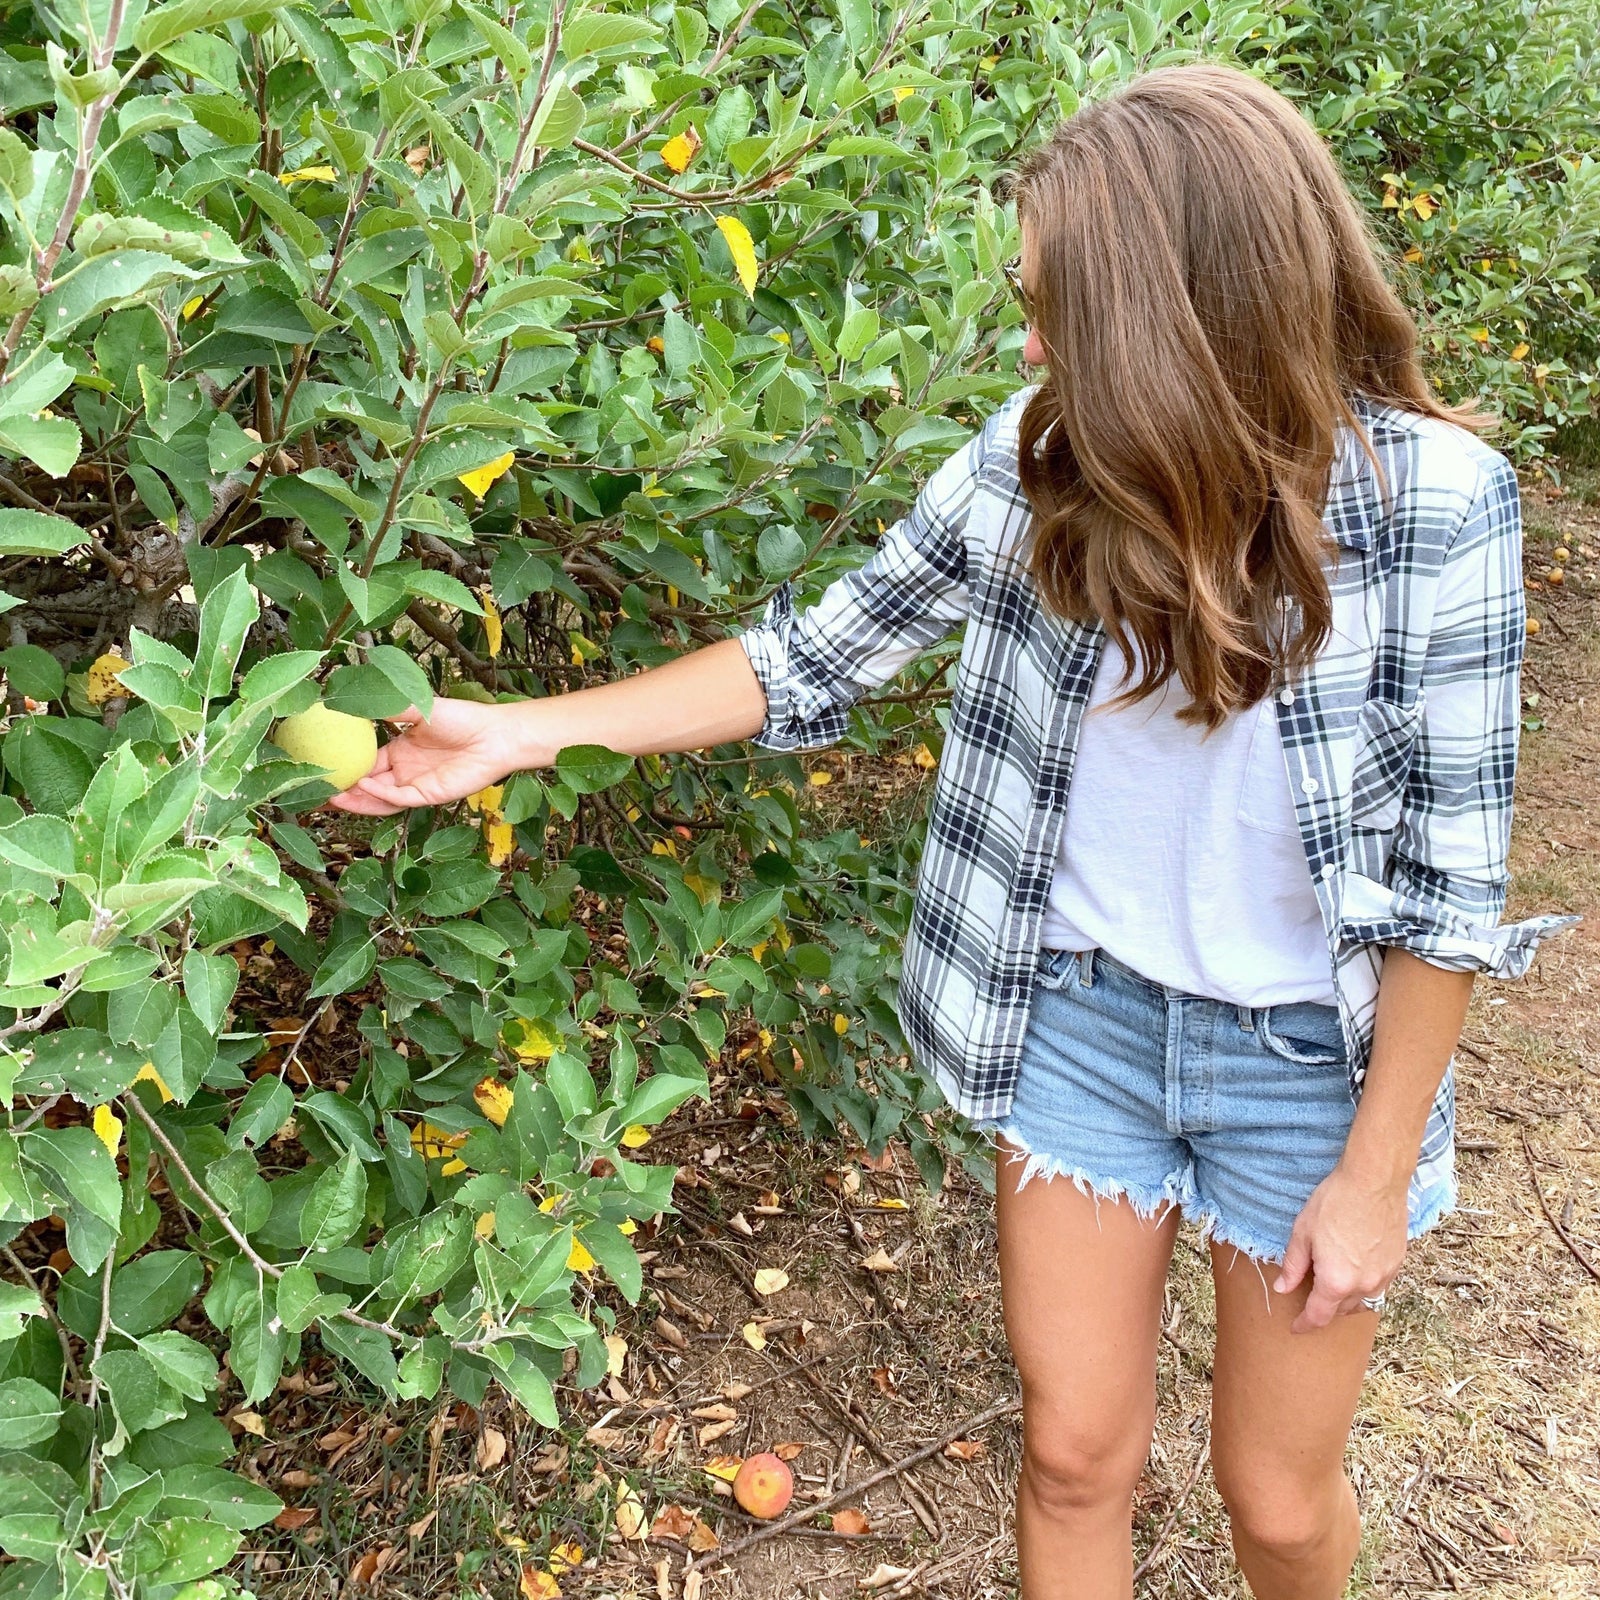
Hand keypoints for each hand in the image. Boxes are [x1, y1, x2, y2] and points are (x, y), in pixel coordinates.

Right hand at [327, 699, 540, 815]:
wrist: (495, 734)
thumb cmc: (462, 718)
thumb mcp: (418, 708)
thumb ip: (387, 706)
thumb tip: (354, 697)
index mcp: (400, 751)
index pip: (365, 763)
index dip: (344, 767)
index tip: (320, 765)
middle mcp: (405, 771)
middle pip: (367, 786)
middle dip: (342, 790)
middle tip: (313, 791)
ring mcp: (416, 785)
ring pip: (380, 798)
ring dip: (357, 799)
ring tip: (330, 797)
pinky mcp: (430, 795)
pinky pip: (400, 798)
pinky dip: (381, 795)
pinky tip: (364, 785)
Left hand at [1273, 1163, 1408, 1333]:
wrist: (1374, 1181)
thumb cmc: (1334, 1202)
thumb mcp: (1302, 1233)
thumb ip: (1293, 1266)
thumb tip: (1283, 1288)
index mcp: (1336, 1282)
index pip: (1319, 1316)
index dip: (1305, 1324)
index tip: (1296, 1328)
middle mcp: (1364, 1286)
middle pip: (1342, 1311)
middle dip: (1325, 1310)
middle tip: (1310, 1298)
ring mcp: (1385, 1276)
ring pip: (1363, 1301)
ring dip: (1347, 1300)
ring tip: (1333, 1287)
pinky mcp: (1397, 1263)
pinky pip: (1378, 1286)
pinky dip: (1364, 1286)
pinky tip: (1355, 1270)